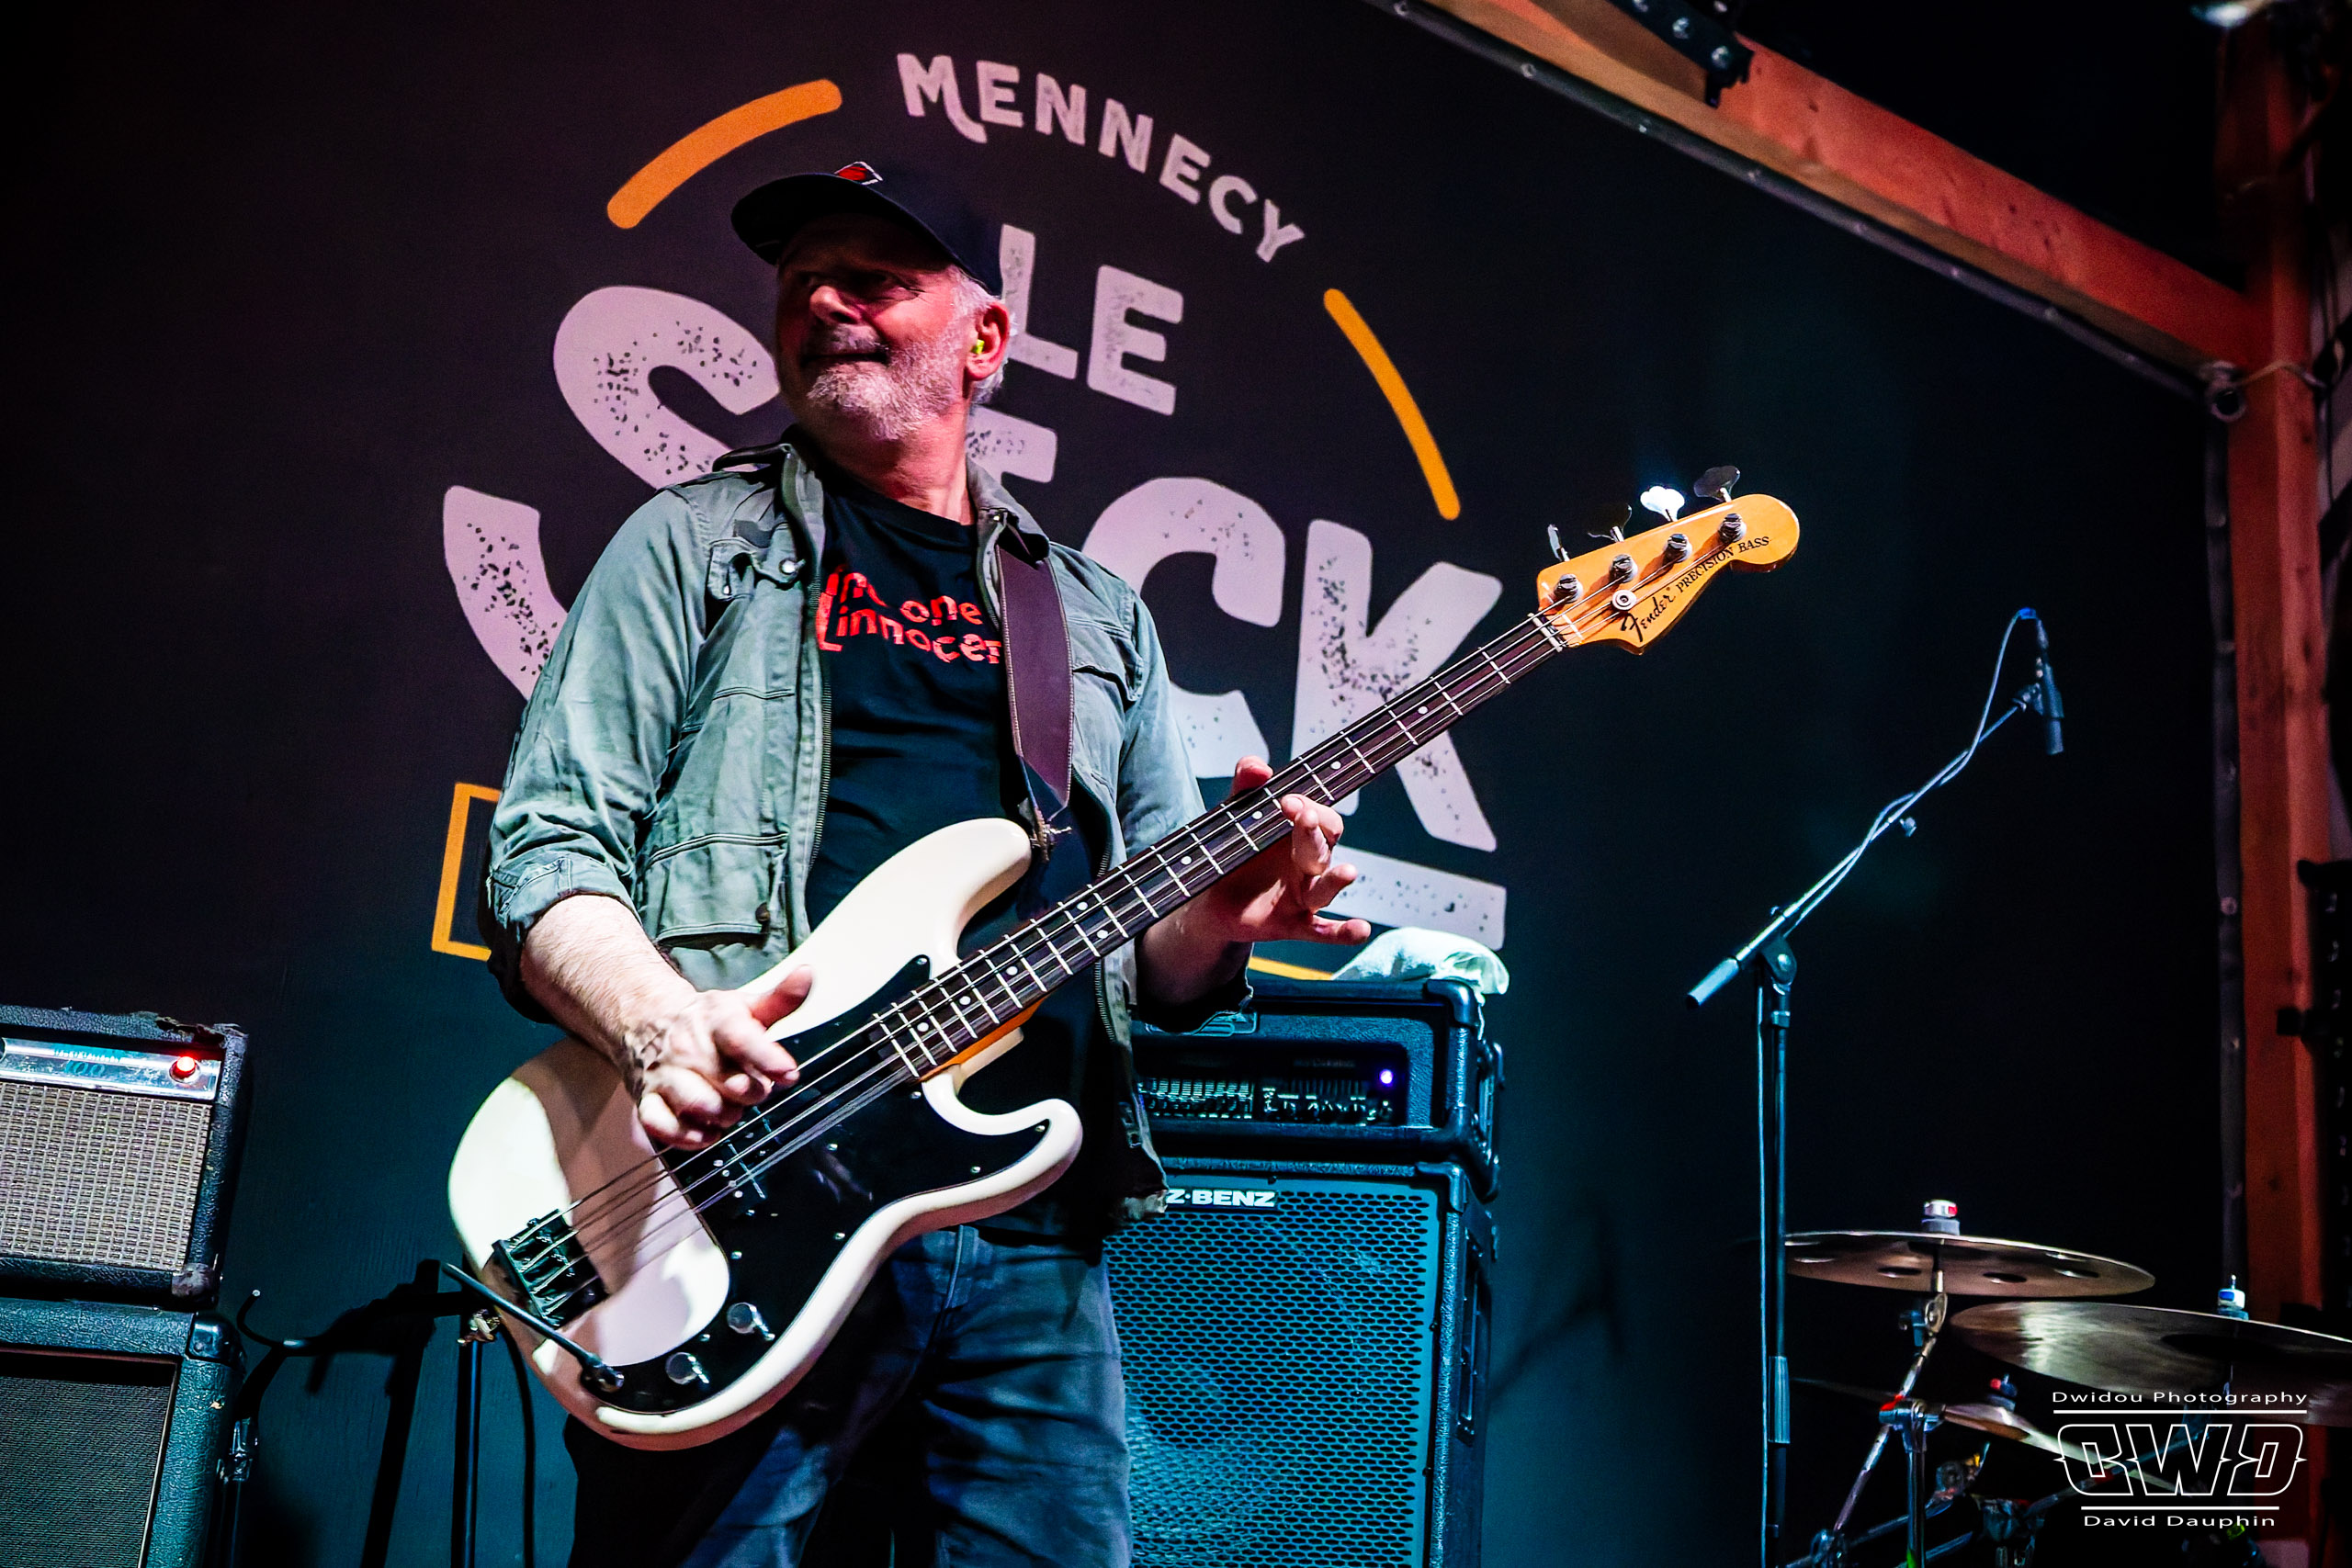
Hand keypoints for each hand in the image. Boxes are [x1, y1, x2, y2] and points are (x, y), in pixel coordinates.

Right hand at [619, 969, 811, 1148]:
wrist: (647, 1020)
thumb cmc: (706, 1021)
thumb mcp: (743, 1006)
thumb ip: (780, 999)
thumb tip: (807, 974)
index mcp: (715, 1020)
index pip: (741, 1037)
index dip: (767, 1058)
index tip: (788, 1073)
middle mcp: (687, 1048)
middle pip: (727, 1080)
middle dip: (751, 1091)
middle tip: (756, 1089)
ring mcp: (665, 1075)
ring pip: (697, 1103)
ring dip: (723, 1114)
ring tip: (731, 1109)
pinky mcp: (647, 1099)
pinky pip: (661, 1125)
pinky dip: (685, 1135)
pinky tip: (706, 1133)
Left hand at [1192, 757, 1375, 946]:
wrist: (1208, 901)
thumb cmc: (1231, 853)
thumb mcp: (1233, 816)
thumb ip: (1244, 786)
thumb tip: (1259, 767)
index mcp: (1299, 836)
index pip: (1320, 817)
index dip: (1308, 806)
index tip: (1285, 800)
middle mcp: (1307, 864)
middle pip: (1324, 845)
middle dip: (1313, 831)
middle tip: (1301, 816)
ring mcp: (1302, 896)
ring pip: (1326, 887)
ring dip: (1337, 880)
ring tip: (1348, 873)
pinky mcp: (1292, 924)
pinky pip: (1321, 931)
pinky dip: (1341, 932)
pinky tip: (1360, 930)